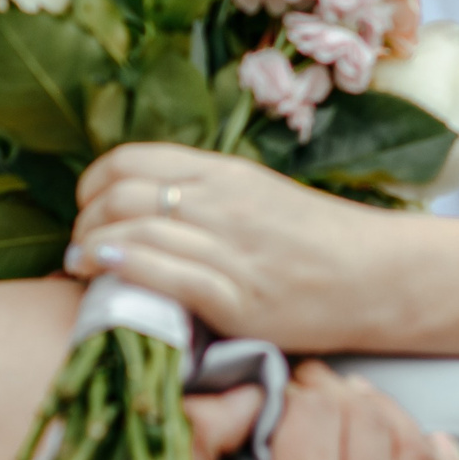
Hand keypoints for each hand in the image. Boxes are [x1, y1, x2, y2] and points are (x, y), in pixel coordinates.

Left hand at [69, 146, 397, 350]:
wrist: (378, 276)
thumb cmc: (319, 239)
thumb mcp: (259, 196)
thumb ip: (205, 194)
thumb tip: (144, 203)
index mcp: (227, 174)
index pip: (132, 160)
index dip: (94, 183)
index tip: (88, 207)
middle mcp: (223, 204)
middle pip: (122, 196)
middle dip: (85, 220)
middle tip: (80, 244)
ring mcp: (230, 251)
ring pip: (136, 232)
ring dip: (91, 249)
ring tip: (82, 266)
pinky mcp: (238, 299)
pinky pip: (166, 276)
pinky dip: (125, 271)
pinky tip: (104, 275)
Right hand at [173, 360, 458, 459]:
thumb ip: (202, 426)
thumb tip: (260, 383)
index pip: (320, 410)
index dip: (298, 386)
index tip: (282, 388)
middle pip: (372, 426)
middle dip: (341, 395)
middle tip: (315, 392)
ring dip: (391, 420)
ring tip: (358, 410)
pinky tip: (439, 444)